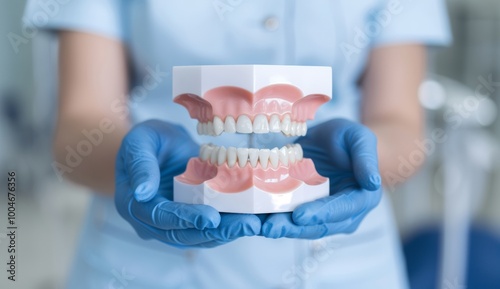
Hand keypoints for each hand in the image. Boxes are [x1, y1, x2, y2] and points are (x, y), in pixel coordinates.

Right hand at [115, 120, 260, 247]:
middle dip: (216, 231)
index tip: (210, 218)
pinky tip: (251, 220)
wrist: (160, 147)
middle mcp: (152, 222)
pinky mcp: (192, 220)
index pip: (160, 216)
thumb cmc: (147, 140)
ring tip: (253, 224)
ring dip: (228, 233)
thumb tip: (142, 192)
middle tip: (246, 224)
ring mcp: (173, 224)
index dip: (185, 218)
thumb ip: (140, 164)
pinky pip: (210, 229)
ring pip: (200, 236)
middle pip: (183, 234)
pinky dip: (230, 227)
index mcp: (133, 204)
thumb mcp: (140, 141)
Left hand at [261, 119, 381, 238]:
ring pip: (302, 228)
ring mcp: (323, 217)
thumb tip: (372, 183)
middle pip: (319, 226)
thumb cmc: (347, 139)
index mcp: (362, 197)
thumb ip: (366, 157)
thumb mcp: (359, 137)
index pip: (343, 208)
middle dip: (294, 228)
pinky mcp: (304, 214)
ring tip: (260, 227)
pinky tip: (255, 221)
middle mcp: (344, 214)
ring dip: (281, 229)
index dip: (322, 213)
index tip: (300, 215)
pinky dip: (273, 221)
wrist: (331, 143)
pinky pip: (289, 220)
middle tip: (271, 227)